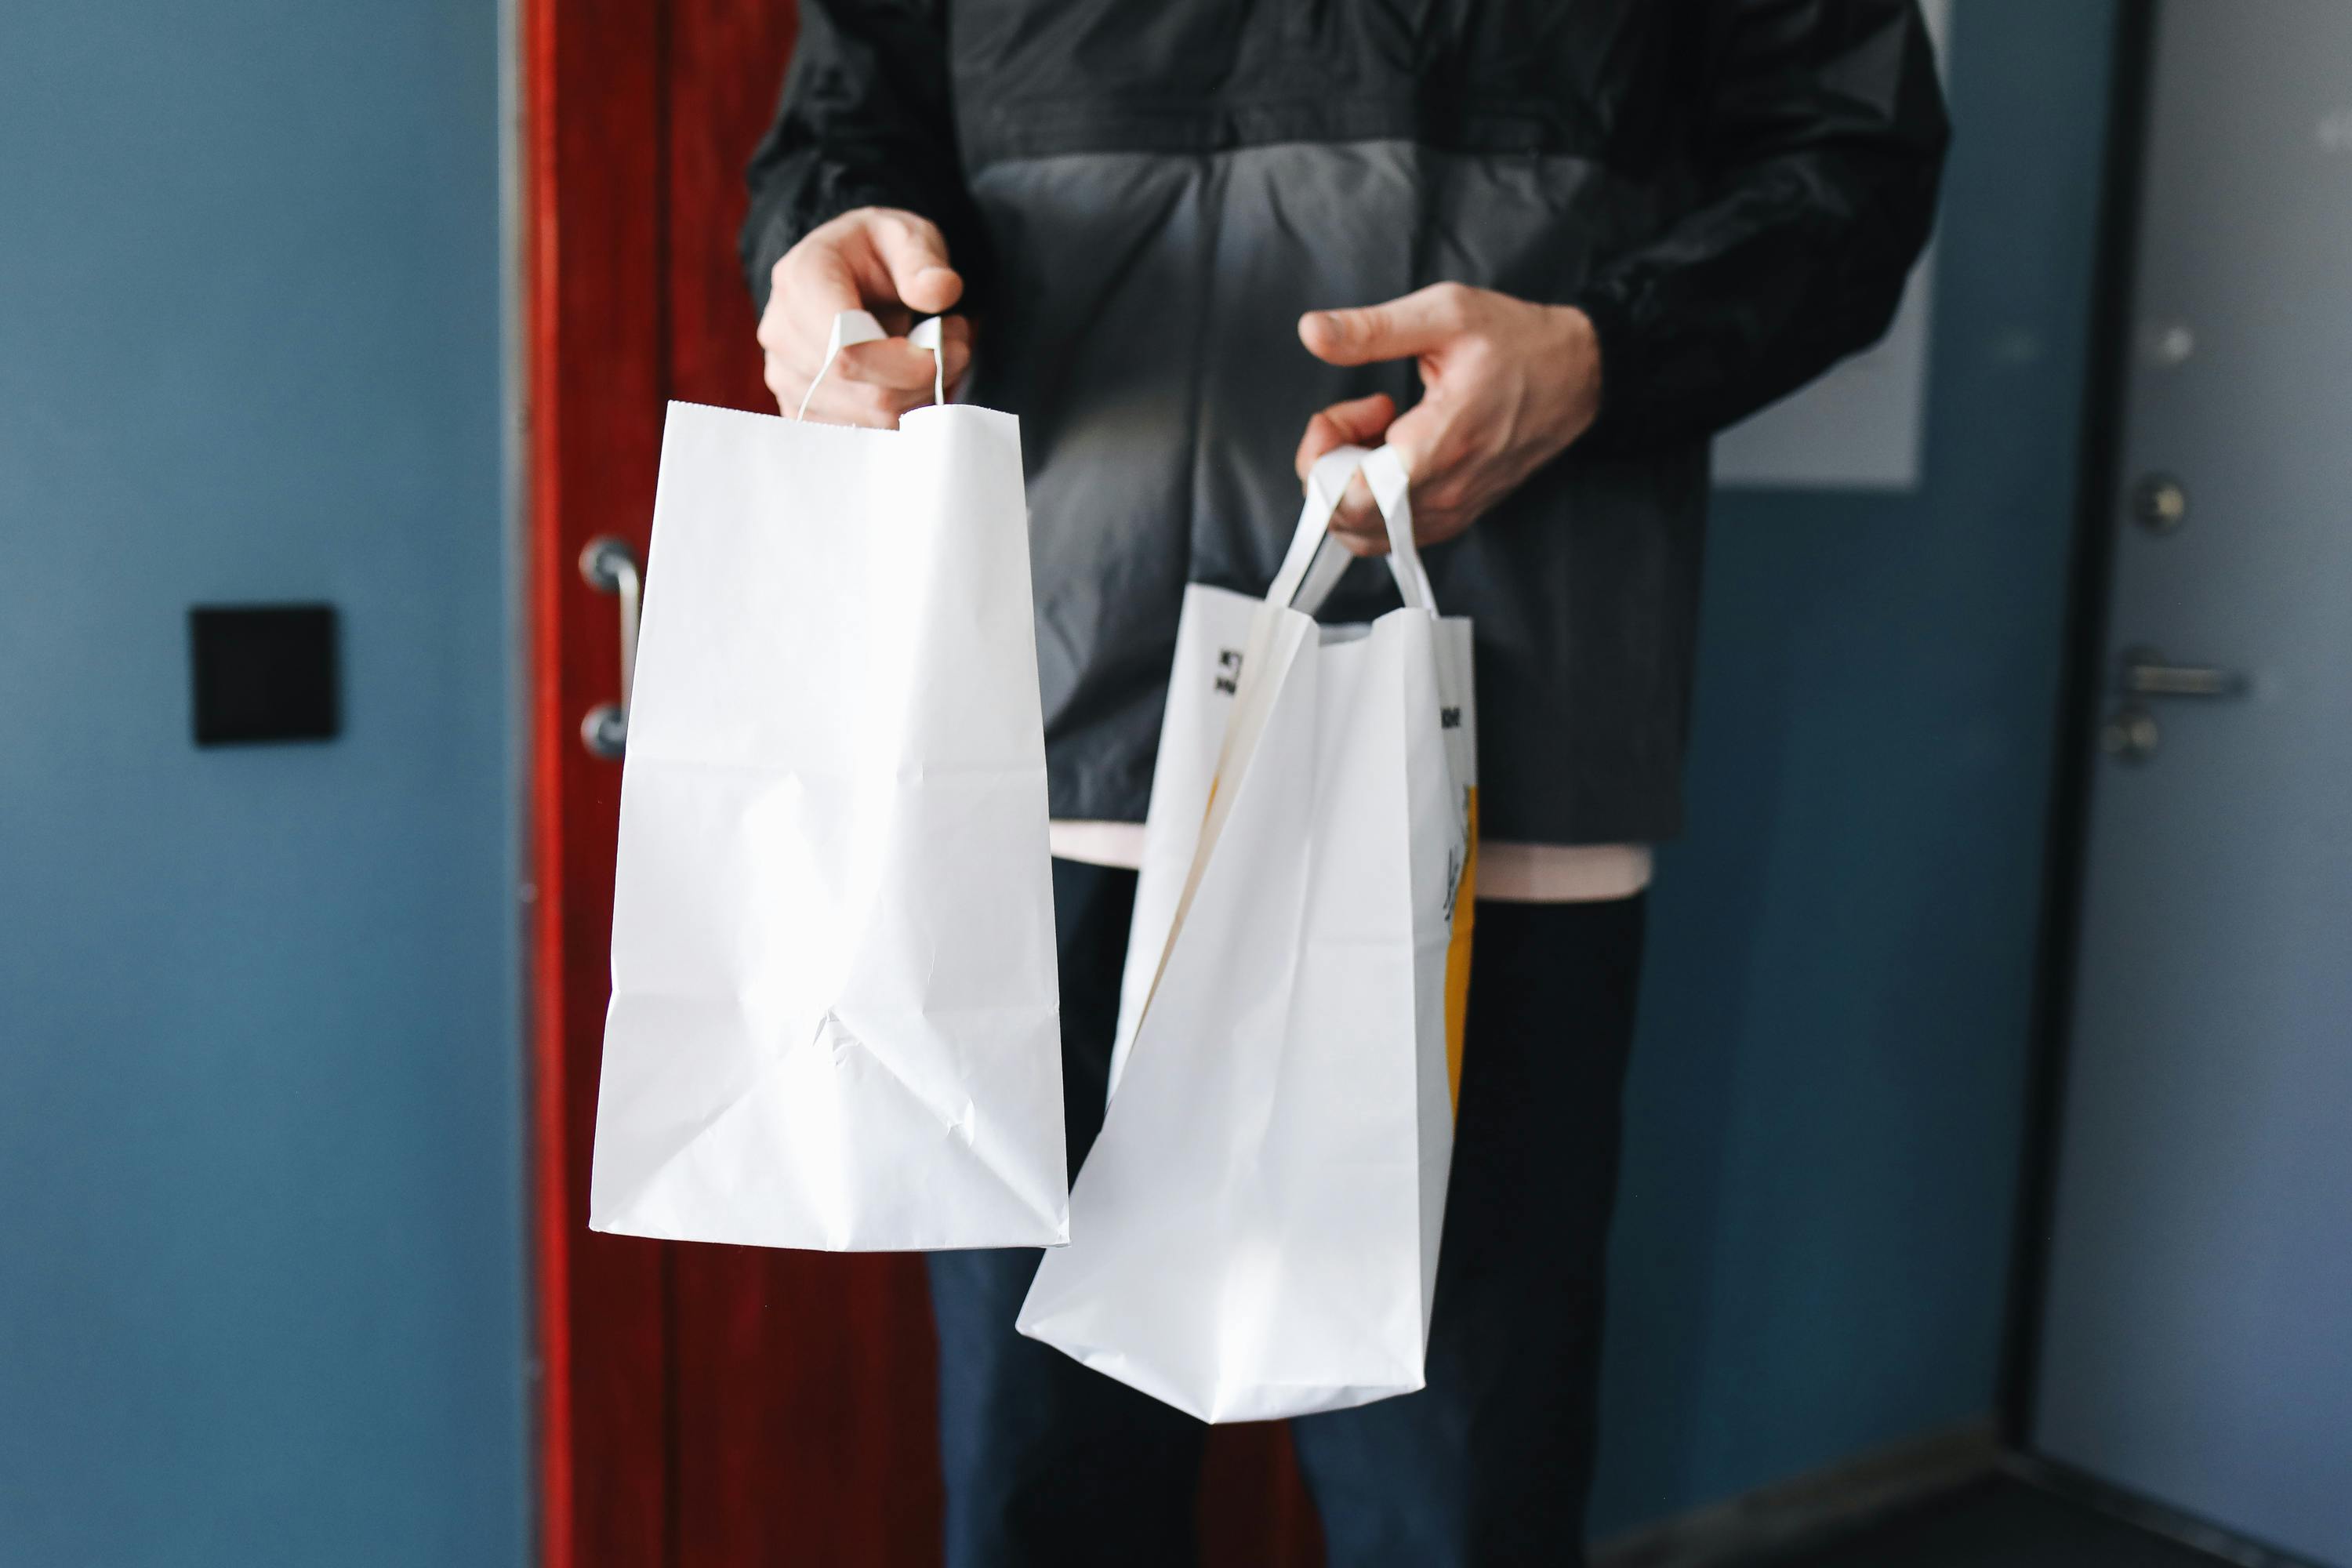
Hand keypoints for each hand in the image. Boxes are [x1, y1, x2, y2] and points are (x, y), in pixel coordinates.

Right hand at [758, 206, 975, 425]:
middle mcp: (781, 333)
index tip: (948, 345)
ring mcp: (785, 377)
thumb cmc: (876, 253)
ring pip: (871, 421)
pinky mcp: (800, 409)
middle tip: (956, 343)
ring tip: (934, 355)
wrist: (845, 274)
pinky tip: (909, 382)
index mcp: (800, 279)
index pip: (846, 350)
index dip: (907, 363)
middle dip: (926, 378)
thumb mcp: (905, 235)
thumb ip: (923, 259)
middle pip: (865, 393)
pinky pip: (862, 435)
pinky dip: (900, 416)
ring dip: (919, 398)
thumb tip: (941, 291)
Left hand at [1294, 284, 1602, 555]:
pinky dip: (1374, 498)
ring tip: (1377, 432)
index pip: (1349, 499)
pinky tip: (1393, 451)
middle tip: (1358, 416)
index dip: (1322, 459)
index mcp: (1438, 447)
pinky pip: (1391, 532)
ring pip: (1364, 532)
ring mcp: (1452, 512)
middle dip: (1329, 467)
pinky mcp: (1456, 516)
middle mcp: (1445, 494)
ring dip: (1351, 484)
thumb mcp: (1443, 315)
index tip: (1344, 411)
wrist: (1577, 375)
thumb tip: (1311, 330)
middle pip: (1346, 520)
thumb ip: (1372, 330)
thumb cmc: (1515, 342)